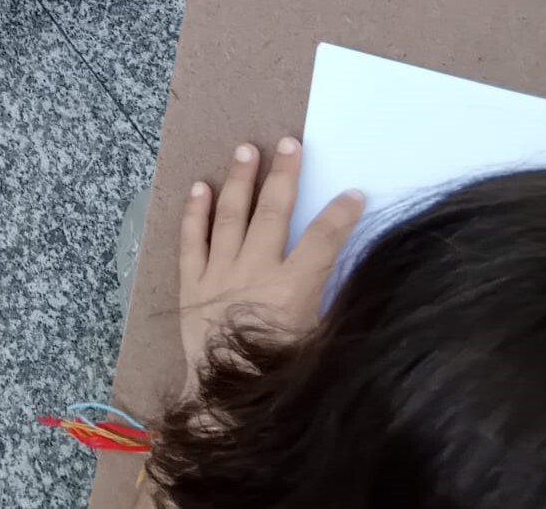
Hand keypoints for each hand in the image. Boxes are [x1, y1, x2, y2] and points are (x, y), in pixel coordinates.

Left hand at [178, 138, 364, 391]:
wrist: (224, 403)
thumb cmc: (278, 376)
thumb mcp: (319, 345)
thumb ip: (331, 306)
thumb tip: (350, 276)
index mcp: (292, 289)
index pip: (323, 240)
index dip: (341, 215)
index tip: (354, 193)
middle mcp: (254, 272)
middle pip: (273, 211)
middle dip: (285, 174)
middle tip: (291, 142)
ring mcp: (219, 274)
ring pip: (231, 215)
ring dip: (240, 179)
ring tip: (247, 149)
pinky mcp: (192, 283)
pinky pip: (191, 239)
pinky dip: (195, 211)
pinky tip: (199, 187)